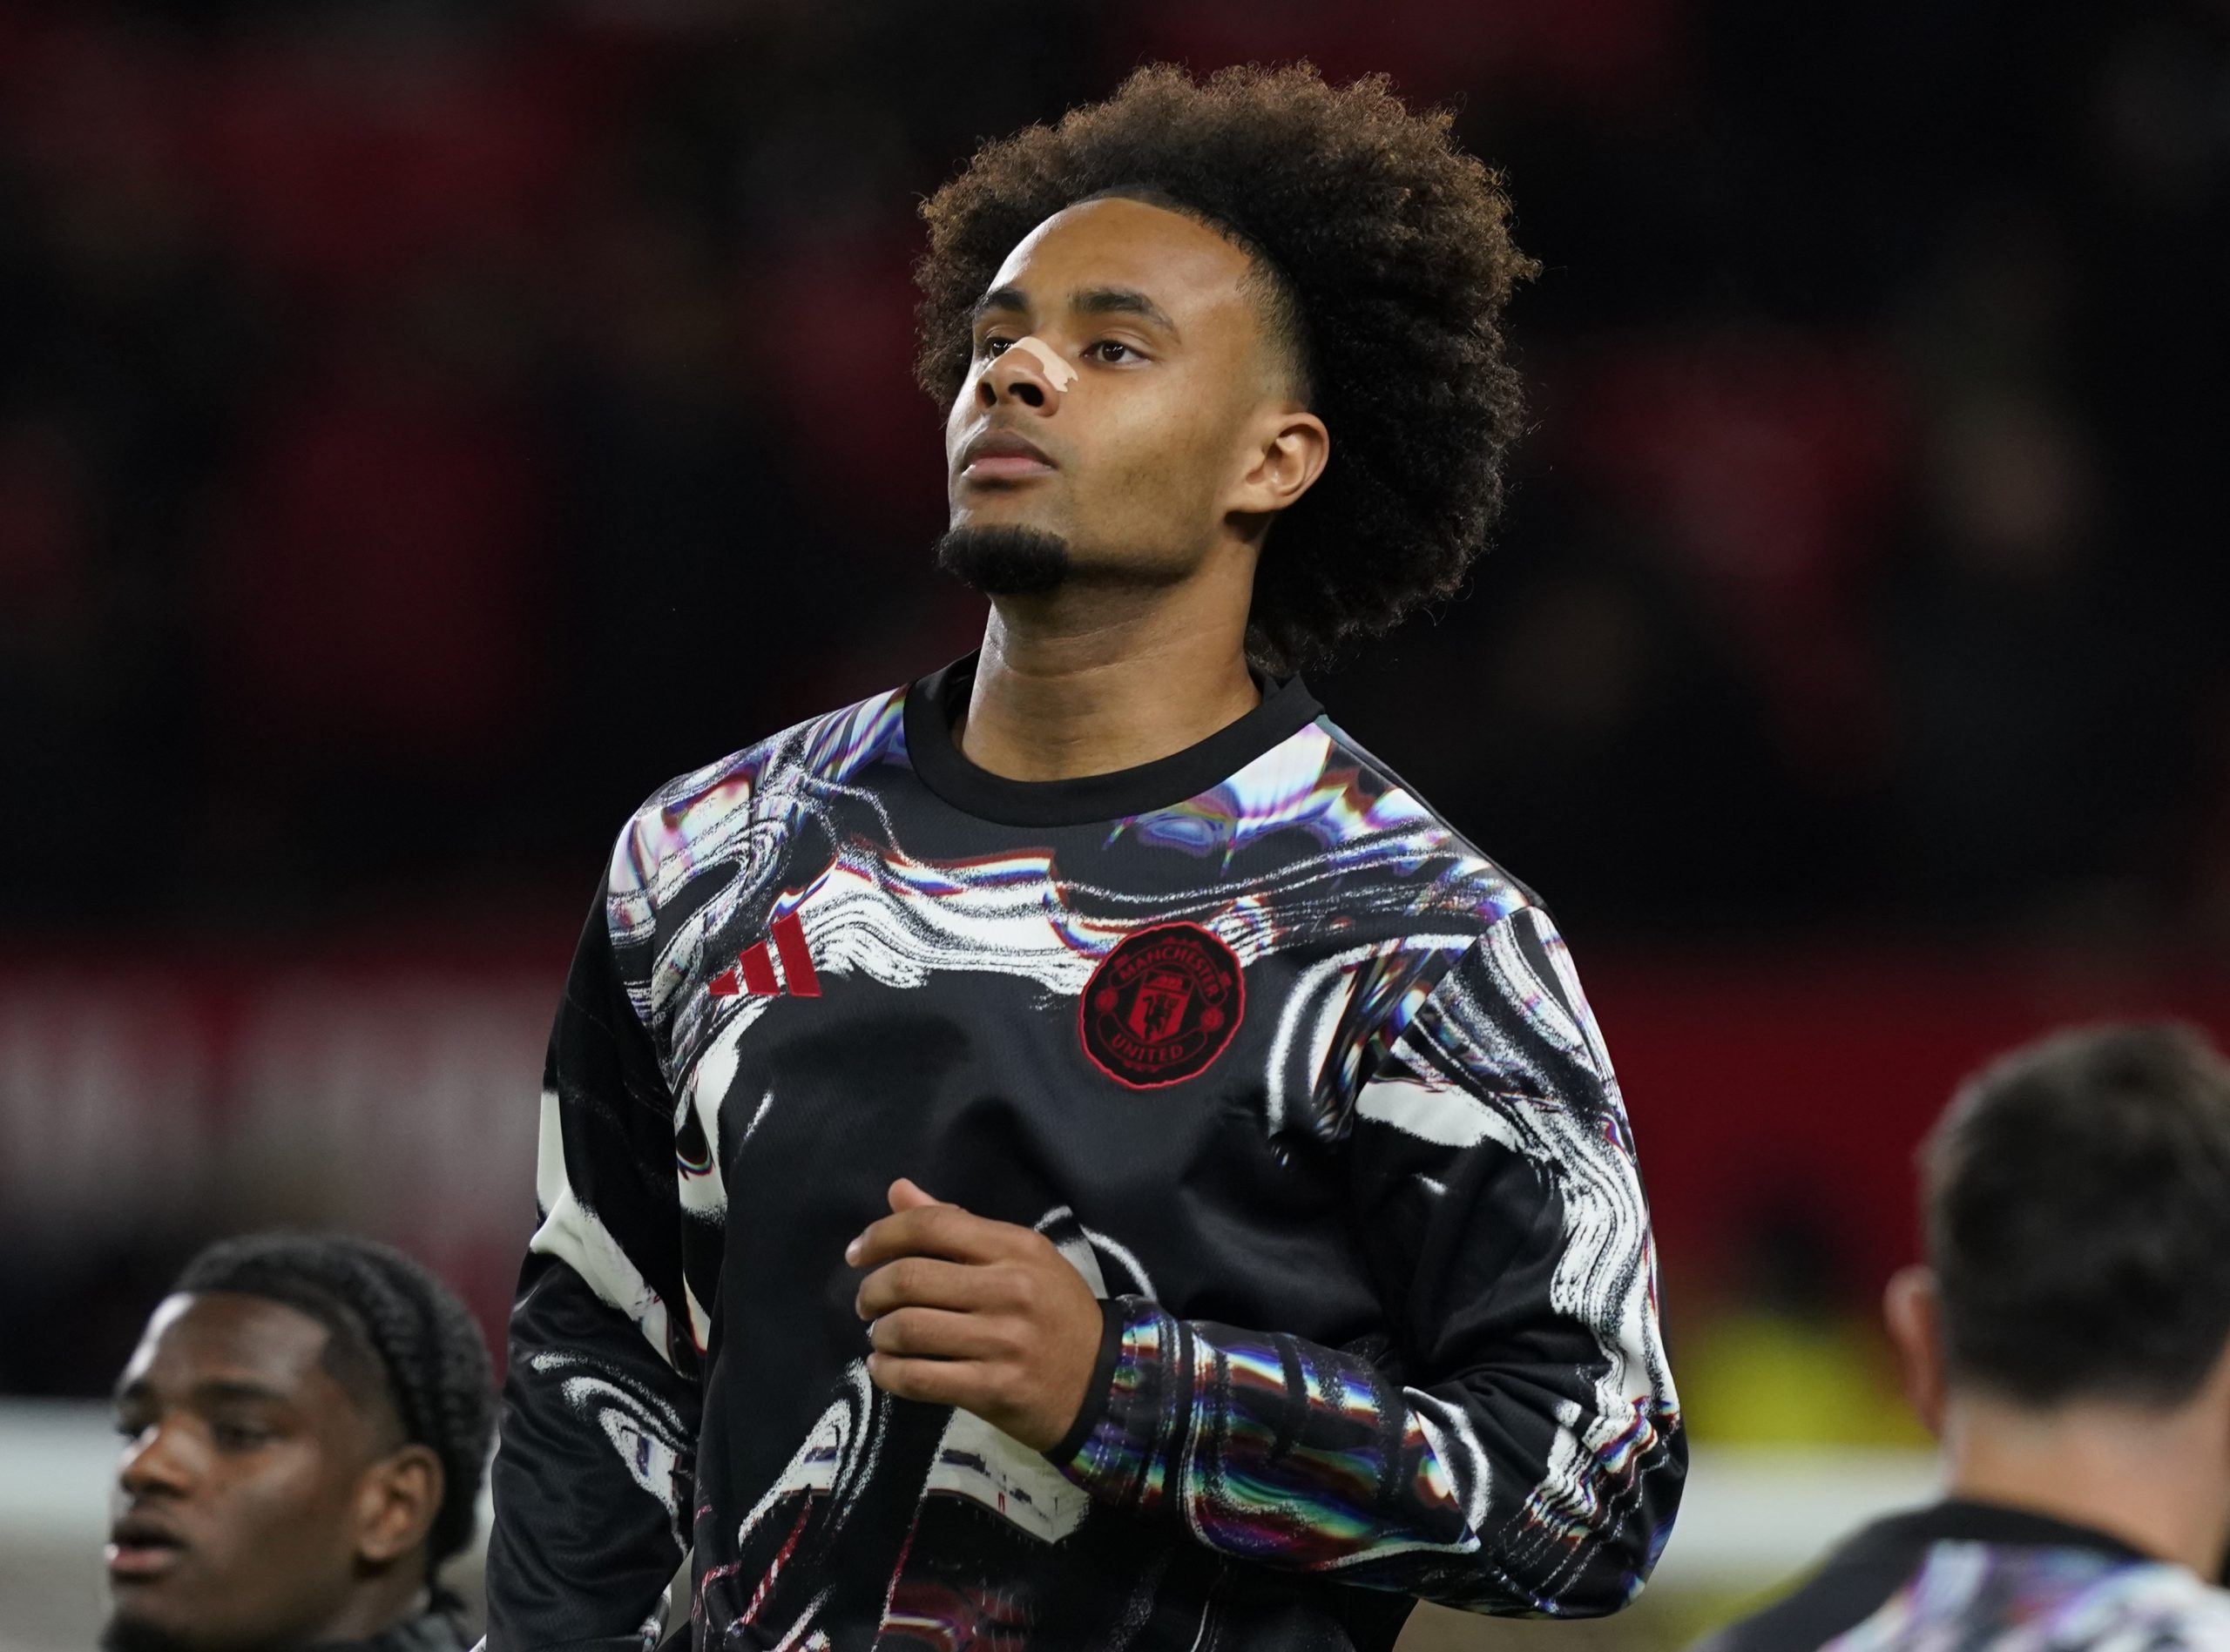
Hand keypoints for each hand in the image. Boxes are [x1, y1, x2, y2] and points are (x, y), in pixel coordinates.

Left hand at [847, 1179, 1104, 1451]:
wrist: (1105, 1381)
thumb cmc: (1055, 1312)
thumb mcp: (1019, 1257)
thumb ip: (956, 1224)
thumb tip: (897, 1190)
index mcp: (1014, 1247)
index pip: (932, 1225)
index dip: (882, 1235)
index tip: (858, 1253)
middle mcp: (1009, 1289)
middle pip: (910, 1278)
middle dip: (871, 1291)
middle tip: (866, 1302)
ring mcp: (1003, 1341)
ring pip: (908, 1329)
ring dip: (880, 1334)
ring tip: (882, 1336)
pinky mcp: (994, 1388)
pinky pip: (919, 1378)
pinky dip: (889, 1373)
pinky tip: (885, 1368)